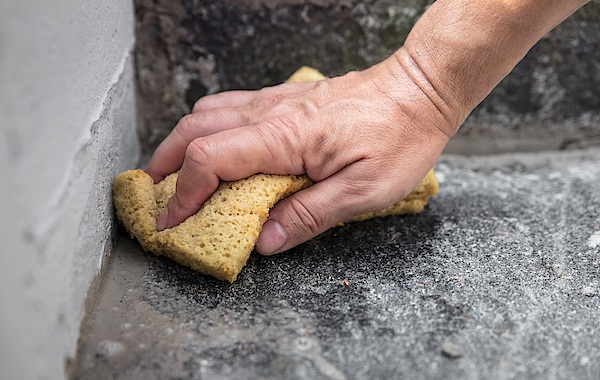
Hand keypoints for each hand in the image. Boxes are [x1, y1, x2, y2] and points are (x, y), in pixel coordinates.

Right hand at [145, 53, 459, 254]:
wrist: (420, 90)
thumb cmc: (399, 137)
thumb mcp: (362, 192)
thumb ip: (308, 216)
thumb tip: (264, 241)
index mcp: (283, 137)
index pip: (209, 160)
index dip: (183, 194)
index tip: (171, 222)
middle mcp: (270, 113)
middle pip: (194, 129)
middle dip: (166, 164)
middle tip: (156, 197)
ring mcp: (275, 100)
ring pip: (207, 113)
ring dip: (182, 142)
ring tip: (176, 174)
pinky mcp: (286, 98)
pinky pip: (232, 106)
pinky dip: (209, 127)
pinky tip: (217, 146)